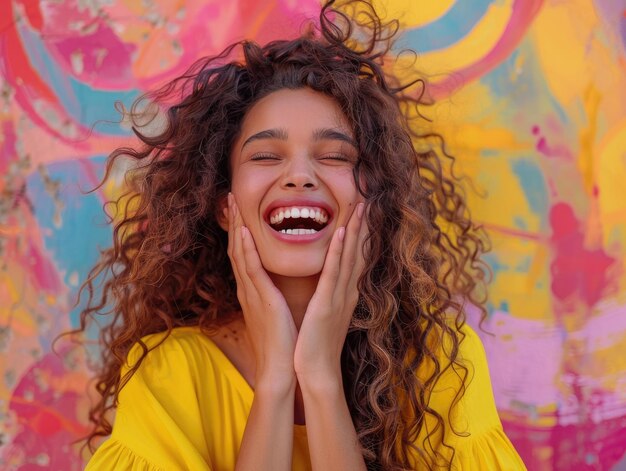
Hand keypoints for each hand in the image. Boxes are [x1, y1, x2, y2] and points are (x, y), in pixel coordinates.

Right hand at [226, 193, 297, 390]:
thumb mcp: (273, 310)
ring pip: (240, 253)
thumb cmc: (281, 341)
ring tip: (233, 205)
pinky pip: (252, 271)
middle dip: (233, 222)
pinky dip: (247, 251)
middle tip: (230, 197)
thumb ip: (269, 293)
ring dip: (237, 228)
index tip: (237, 208)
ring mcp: (251, 293)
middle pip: (236, 247)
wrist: (281, 367)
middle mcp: (247, 288)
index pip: (242, 253)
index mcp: (252, 290)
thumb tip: (273, 280)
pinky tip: (245, 233)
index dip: (238, 229)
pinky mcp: (261, 300)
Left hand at [294, 202, 367, 385]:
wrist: (317, 371)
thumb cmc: (317, 344)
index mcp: (345, 293)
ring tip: (360, 206)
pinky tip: (341, 232)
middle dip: (362, 225)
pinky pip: (333, 272)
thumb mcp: (327, 314)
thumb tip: (330, 283)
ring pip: (349, 256)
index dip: (360, 234)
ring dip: (355, 230)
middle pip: (357, 252)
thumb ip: (330, 296)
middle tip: (367, 199)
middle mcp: (347, 291)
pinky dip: (339, 250)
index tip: (363, 212)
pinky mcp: (327, 303)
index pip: (355, 258)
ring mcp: (339, 296)